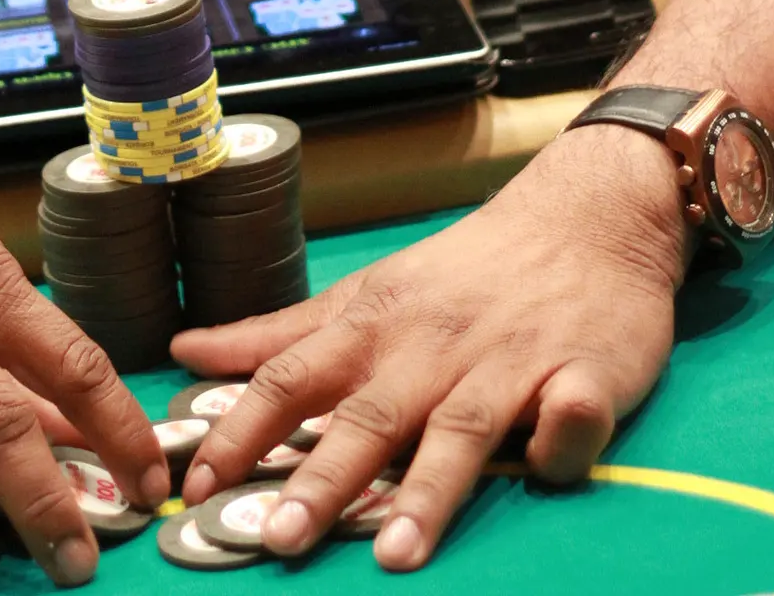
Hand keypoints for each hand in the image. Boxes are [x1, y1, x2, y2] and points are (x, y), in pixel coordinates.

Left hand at [175, 126, 685, 571]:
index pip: (293, 378)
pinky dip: (561, 437)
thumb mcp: (368, 292)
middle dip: (323, 477)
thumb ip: (282, 334)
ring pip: (463, 427)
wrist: (584, 218)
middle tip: (278, 538)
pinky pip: (572, 412)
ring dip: (428, 489)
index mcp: (375, 325)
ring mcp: (510, 359)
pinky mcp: (585, 372)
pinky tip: (547, 465)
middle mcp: (433, 345)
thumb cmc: (465, 271)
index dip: (243, 430)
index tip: (195, 484)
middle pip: (370, 415)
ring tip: (393, 554)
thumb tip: (187, 351)